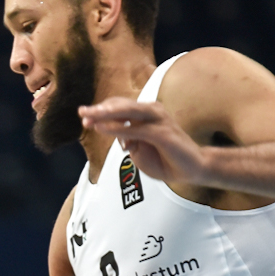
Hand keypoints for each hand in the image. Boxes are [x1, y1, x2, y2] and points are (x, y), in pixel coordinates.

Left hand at [79, 98, 208, 185]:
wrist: (193, 169)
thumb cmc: (167, 159)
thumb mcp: (140, 152)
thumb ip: (128, 141)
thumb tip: (118, 136)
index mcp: (146, 114)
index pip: (120, 107)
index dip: (101, 110)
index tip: (84, 116)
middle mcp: (152, 112)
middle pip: (121, 106)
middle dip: (99, 109)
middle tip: (81, 112)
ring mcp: (159, 121)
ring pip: (128, 112)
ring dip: (107, 114)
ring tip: (88, 118)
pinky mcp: (163, 133)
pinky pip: (136, 129)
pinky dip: (119, 128)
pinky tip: (103, 128)